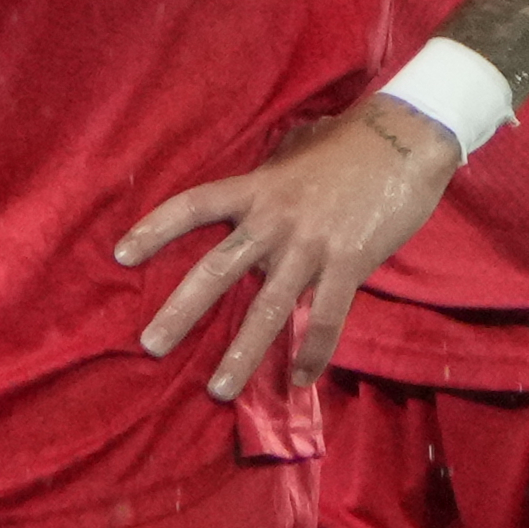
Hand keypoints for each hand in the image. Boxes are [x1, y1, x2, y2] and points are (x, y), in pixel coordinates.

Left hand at [118, 97, 463, 404]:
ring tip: (218, 389)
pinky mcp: (348, 264)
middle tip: (149, 345)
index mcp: (255, 188)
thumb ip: (270, 176)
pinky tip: (299, 379)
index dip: (155, 229)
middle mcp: (273, 220)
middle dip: (180, 312)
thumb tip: (257, 190)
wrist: (407, 138)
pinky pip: (324, 318)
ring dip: (242, 354)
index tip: (120, 255)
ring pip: (266, 309)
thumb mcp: (296, 151)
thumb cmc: (350, 141)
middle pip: (215, 270)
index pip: (192, 206)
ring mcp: (310, 246)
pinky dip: (311, 352)